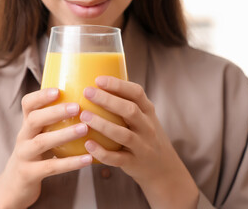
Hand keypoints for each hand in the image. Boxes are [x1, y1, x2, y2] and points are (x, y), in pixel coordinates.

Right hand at [0, 88, 92, 208]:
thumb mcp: (39, 135)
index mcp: (27, 125)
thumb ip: (54, 122)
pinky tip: (88, 159)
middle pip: (34, 120)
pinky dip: (70, 163)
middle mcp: (23, 137)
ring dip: (64, 134)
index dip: (41, 96)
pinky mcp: (30, 174)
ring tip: (84, 128)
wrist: (14, 186)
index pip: (27, 104)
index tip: (58, 90)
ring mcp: (24, 156)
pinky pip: (51, 167)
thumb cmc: (35, 155)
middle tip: (77, 107)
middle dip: (55, 112)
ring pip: (42, 142)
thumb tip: (86, 103)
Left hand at [80, 76, 198, 208]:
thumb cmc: (144, 135)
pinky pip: (117, 158)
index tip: (98, 80)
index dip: (118, 85)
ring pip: (123, 134)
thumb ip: (125, 103)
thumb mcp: (143, 117)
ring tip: (84, 116)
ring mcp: (142, 146)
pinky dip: (102, 152)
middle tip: (87, 93)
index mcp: (148, 111)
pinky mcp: (134, 163)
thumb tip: (93, 86)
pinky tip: (88, 145)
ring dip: (103, 124)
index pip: (137, 93)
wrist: (163, 167)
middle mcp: (147, 127)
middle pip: (130, 110)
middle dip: (108, 100)